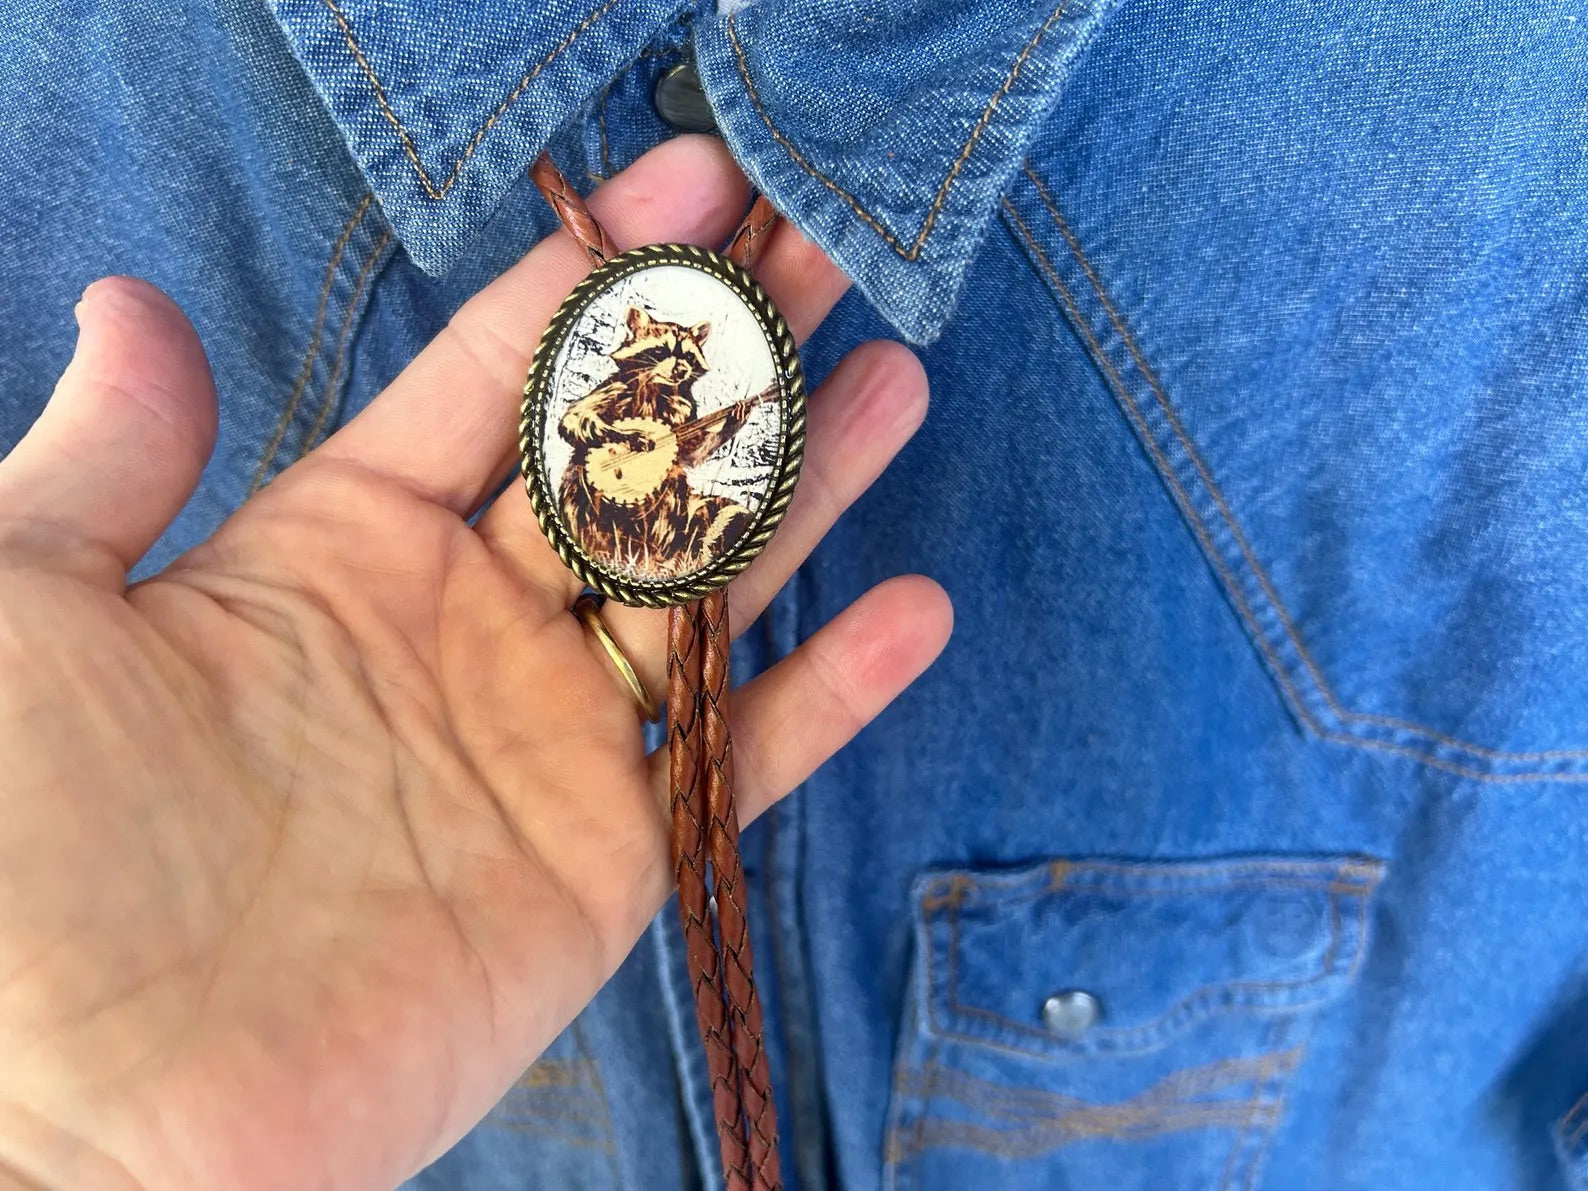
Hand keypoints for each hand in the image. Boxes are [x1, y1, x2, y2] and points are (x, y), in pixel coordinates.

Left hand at [0, 137, 950, 1189]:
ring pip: (703, 587)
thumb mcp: (17, 605)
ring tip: (895, 381)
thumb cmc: (17, 848)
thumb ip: (105, 456)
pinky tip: (916, 611)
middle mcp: (460, 631)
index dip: (594, 281)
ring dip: (802, 489)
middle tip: (827, 246)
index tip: (693, 187)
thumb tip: (139, 307)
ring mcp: (541, 745)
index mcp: (337, 546)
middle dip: (727, 353)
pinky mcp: (602, 863)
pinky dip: (829, 696)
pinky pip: (737, 758)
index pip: (496, 380)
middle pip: (625, 462)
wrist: (75, 1109)